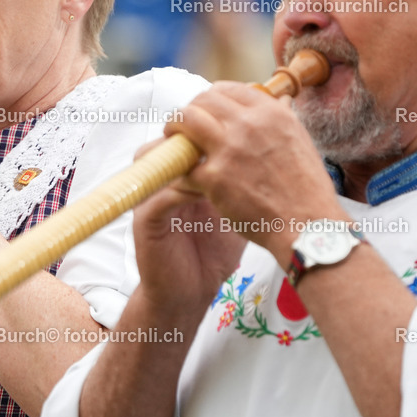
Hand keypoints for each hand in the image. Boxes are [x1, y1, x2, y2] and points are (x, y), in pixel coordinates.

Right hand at [131, 140, 245, 317]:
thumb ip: (240, 179)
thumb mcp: (232, 207)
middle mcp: (160, 182)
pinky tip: (207, 190)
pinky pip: (159, 194)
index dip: (204, 125)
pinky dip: (183, 188)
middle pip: (166, 141)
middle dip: (193, 134)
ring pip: (154, 160)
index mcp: (179, 175)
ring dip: (184, 157)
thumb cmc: (213, 251)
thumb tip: (271, 149)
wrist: (191, 291)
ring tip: (214, 160)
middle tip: (224, 137)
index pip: (184, 137)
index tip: (235, 125)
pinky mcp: (145, 220)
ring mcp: (149, 199)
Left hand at [163, 82, 345, 266]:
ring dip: (174, 129)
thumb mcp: (301, 141)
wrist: (308, 226)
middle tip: (184, 126)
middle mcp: (249, 125)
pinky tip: (184, 176)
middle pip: (202, 100)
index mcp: (271, 114)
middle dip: (189, 111)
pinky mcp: (214, 178)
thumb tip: (279, 99)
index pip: (227, 89)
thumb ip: (282, 118)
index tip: (205, 110)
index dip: (210, 98)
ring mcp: (229, 150)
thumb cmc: (306, 189)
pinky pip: (183, 164)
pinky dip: (180, 169)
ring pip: (184, 120)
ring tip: (174, 141)